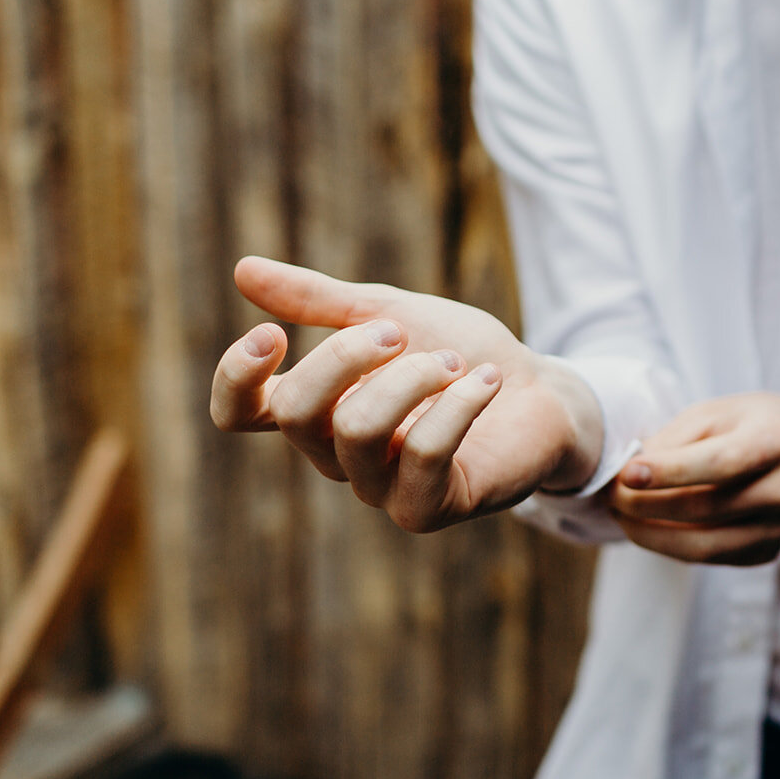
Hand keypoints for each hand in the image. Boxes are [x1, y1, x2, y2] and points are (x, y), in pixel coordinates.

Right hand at [210, 256, 601, 532]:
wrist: (541, 391)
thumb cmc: (461, 354)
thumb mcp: (389, 312)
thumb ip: (320, 300)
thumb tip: (243, 270)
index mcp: (316, 409)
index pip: (239, 413)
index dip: (238, 378)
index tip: (273, 333)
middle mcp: (335, 455)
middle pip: (296, 413)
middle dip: (347, 356)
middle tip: (400, 331)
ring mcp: (378, 488)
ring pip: (357, 430)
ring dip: (413, 378)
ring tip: (457, 363)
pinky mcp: (427, 509)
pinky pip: (423, 456)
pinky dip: (457, 406)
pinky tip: (485, 383)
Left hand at [607, 393, 779, 565]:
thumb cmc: (749, 423)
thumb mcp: (714, 412)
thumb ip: (674, 441)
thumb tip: (629, 477)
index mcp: (778, 438)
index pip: (721, 462)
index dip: (670, 472)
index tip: (625, 474)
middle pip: (709, 508)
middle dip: (648, 505)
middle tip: (610, 495)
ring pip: (708, 545)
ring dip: (653, 535)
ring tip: (620, 515)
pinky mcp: (773, 550)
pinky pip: (714, 557)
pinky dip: (673, 545)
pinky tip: (648, 527)